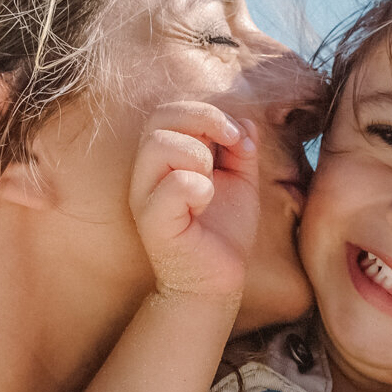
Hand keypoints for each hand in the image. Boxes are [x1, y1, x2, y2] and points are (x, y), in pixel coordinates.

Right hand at [130, 101, 261, 300]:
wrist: (219, 280)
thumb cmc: (223, 231)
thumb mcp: (239, 181)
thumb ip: (240, 150)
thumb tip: (245, 121)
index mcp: (164, 158)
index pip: (169, 112)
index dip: (207, 112)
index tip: (238, 135)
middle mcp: (146, 173)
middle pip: (159, 119)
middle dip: (204, 121)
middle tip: (231, 146)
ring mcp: (145, 197)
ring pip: (159, 145)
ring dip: (198, 155)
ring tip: (211, 184)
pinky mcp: (154, 223)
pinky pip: (172, 185)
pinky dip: (197, 187)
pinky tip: (204, 205)